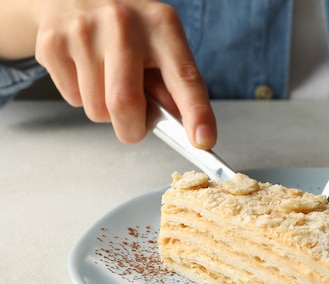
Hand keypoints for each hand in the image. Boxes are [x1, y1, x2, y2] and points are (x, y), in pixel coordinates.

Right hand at [33, 0, 215, 147]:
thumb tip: (184, 128)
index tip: (203, 141)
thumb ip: (173, 85)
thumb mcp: (161, 45)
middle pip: (125, 104)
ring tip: (108, 80)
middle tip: (135, 123)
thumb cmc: (129, 30)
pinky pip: (73, 100)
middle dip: (132, 128)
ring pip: (97, 110)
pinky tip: (86, 71)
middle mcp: (123, 23)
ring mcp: (83, 31)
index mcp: (162, 26)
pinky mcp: (52, 43)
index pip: (184, 78)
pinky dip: (83, 97)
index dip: (196, 113)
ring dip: (106, 111)